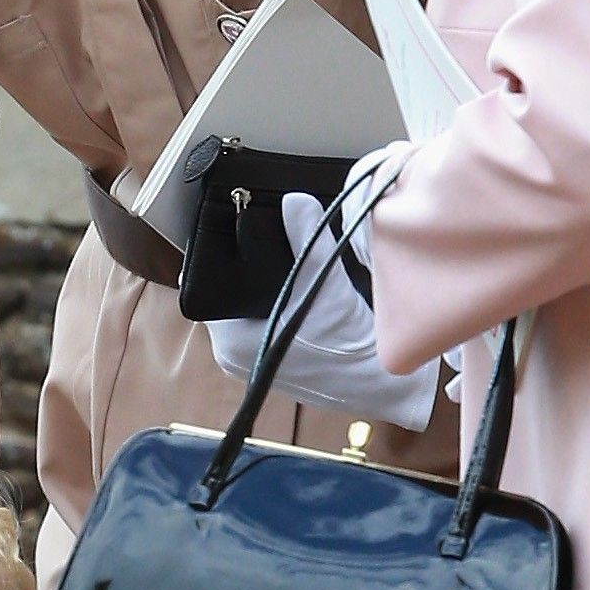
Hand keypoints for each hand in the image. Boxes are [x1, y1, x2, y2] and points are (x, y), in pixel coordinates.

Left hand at [205, 191, 438, 425]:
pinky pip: (264, 315)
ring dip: (261, 279)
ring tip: (277, 248)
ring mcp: (255, 357)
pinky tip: (291, 279)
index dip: (220, 253)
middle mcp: (236, 353)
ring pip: (247, 303)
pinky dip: (275, 296)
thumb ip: (309, 241)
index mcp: (234, 341)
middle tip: (258, 228)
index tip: (233, 225)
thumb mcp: (326, 288)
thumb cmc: (349, 350)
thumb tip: (295, 202)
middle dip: (243, 264)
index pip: (209, 286)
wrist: (381, 386)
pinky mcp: (274, 356)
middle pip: (228, 292)